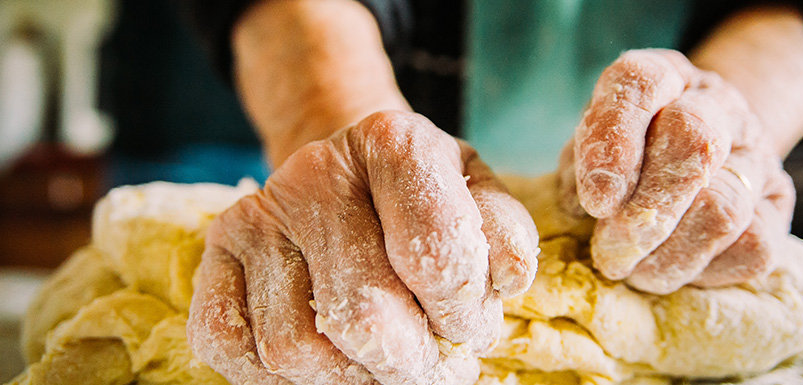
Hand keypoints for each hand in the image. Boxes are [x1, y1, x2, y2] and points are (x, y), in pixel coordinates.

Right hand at [188, 111, 538, 384]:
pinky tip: (325, 358)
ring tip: (382, 365)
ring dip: (351, 378)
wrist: (348, 176)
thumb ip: (504, 235)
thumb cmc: (423, 199)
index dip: (462, 314)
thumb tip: (504, 279)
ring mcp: (258, 213)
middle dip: (410, 363)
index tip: (466, 326)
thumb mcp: (478, 198)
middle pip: (364, 314)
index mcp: (393, 142)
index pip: (436, 255)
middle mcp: (315, 171)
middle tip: (429, 365)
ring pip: (295, 347)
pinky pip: (229, 343)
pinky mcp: (215, 252)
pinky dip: (279, 379)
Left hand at [559, 49, 795, 293]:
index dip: (614, 139)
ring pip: (723, 208)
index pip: (641, 83)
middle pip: (693, 142)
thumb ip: (581, 166)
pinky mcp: (779, 204)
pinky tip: (672, 269)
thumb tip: (583, 206)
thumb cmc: (626, 156)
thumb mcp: (590, 146)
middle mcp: (717, 103)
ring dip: (667, 254)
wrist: (700, 156)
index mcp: (662, 76)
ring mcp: (756, 152)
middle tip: (610, 252)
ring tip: (631, 271)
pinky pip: (751, 245)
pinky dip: (703, 269)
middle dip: (645, 212)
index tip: (594, 200)